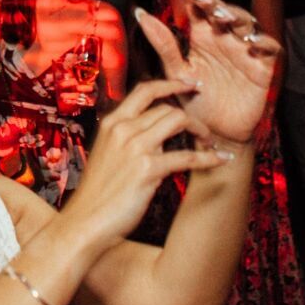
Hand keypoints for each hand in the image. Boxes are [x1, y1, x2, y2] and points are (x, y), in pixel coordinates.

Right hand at [63, 78, 237, 243]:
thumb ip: (125, 138)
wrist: (85, 220)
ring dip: (201, 130)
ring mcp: (135, 148)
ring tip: (209, 142)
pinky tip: (220, 160)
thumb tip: (151, 132)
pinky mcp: (148, 169)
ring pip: (178, 121)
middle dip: (192, 116)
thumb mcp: (106, 153)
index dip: (171, 84)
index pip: (145, 91)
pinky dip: (208, 158)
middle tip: (205, 128)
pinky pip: (187, 157)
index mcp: (112, 123)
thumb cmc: (97, 193)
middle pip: (167, 107)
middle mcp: (122, 129)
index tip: (189, 85)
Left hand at [132, 0, 279, 146]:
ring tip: (221, 16)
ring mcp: (245, 51)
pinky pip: (269, 50)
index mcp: (202, 36)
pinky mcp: (263, 68)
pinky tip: (254, 41)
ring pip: (246, 25)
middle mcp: (224, 39)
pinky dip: (264, 42)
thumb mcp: (175, 72)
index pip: (196, 8)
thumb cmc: (194, 100)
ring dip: (236, 17)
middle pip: (222, 12)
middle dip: (213, 2)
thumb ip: (163, 44)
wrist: (214, 133)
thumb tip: (141, 13)